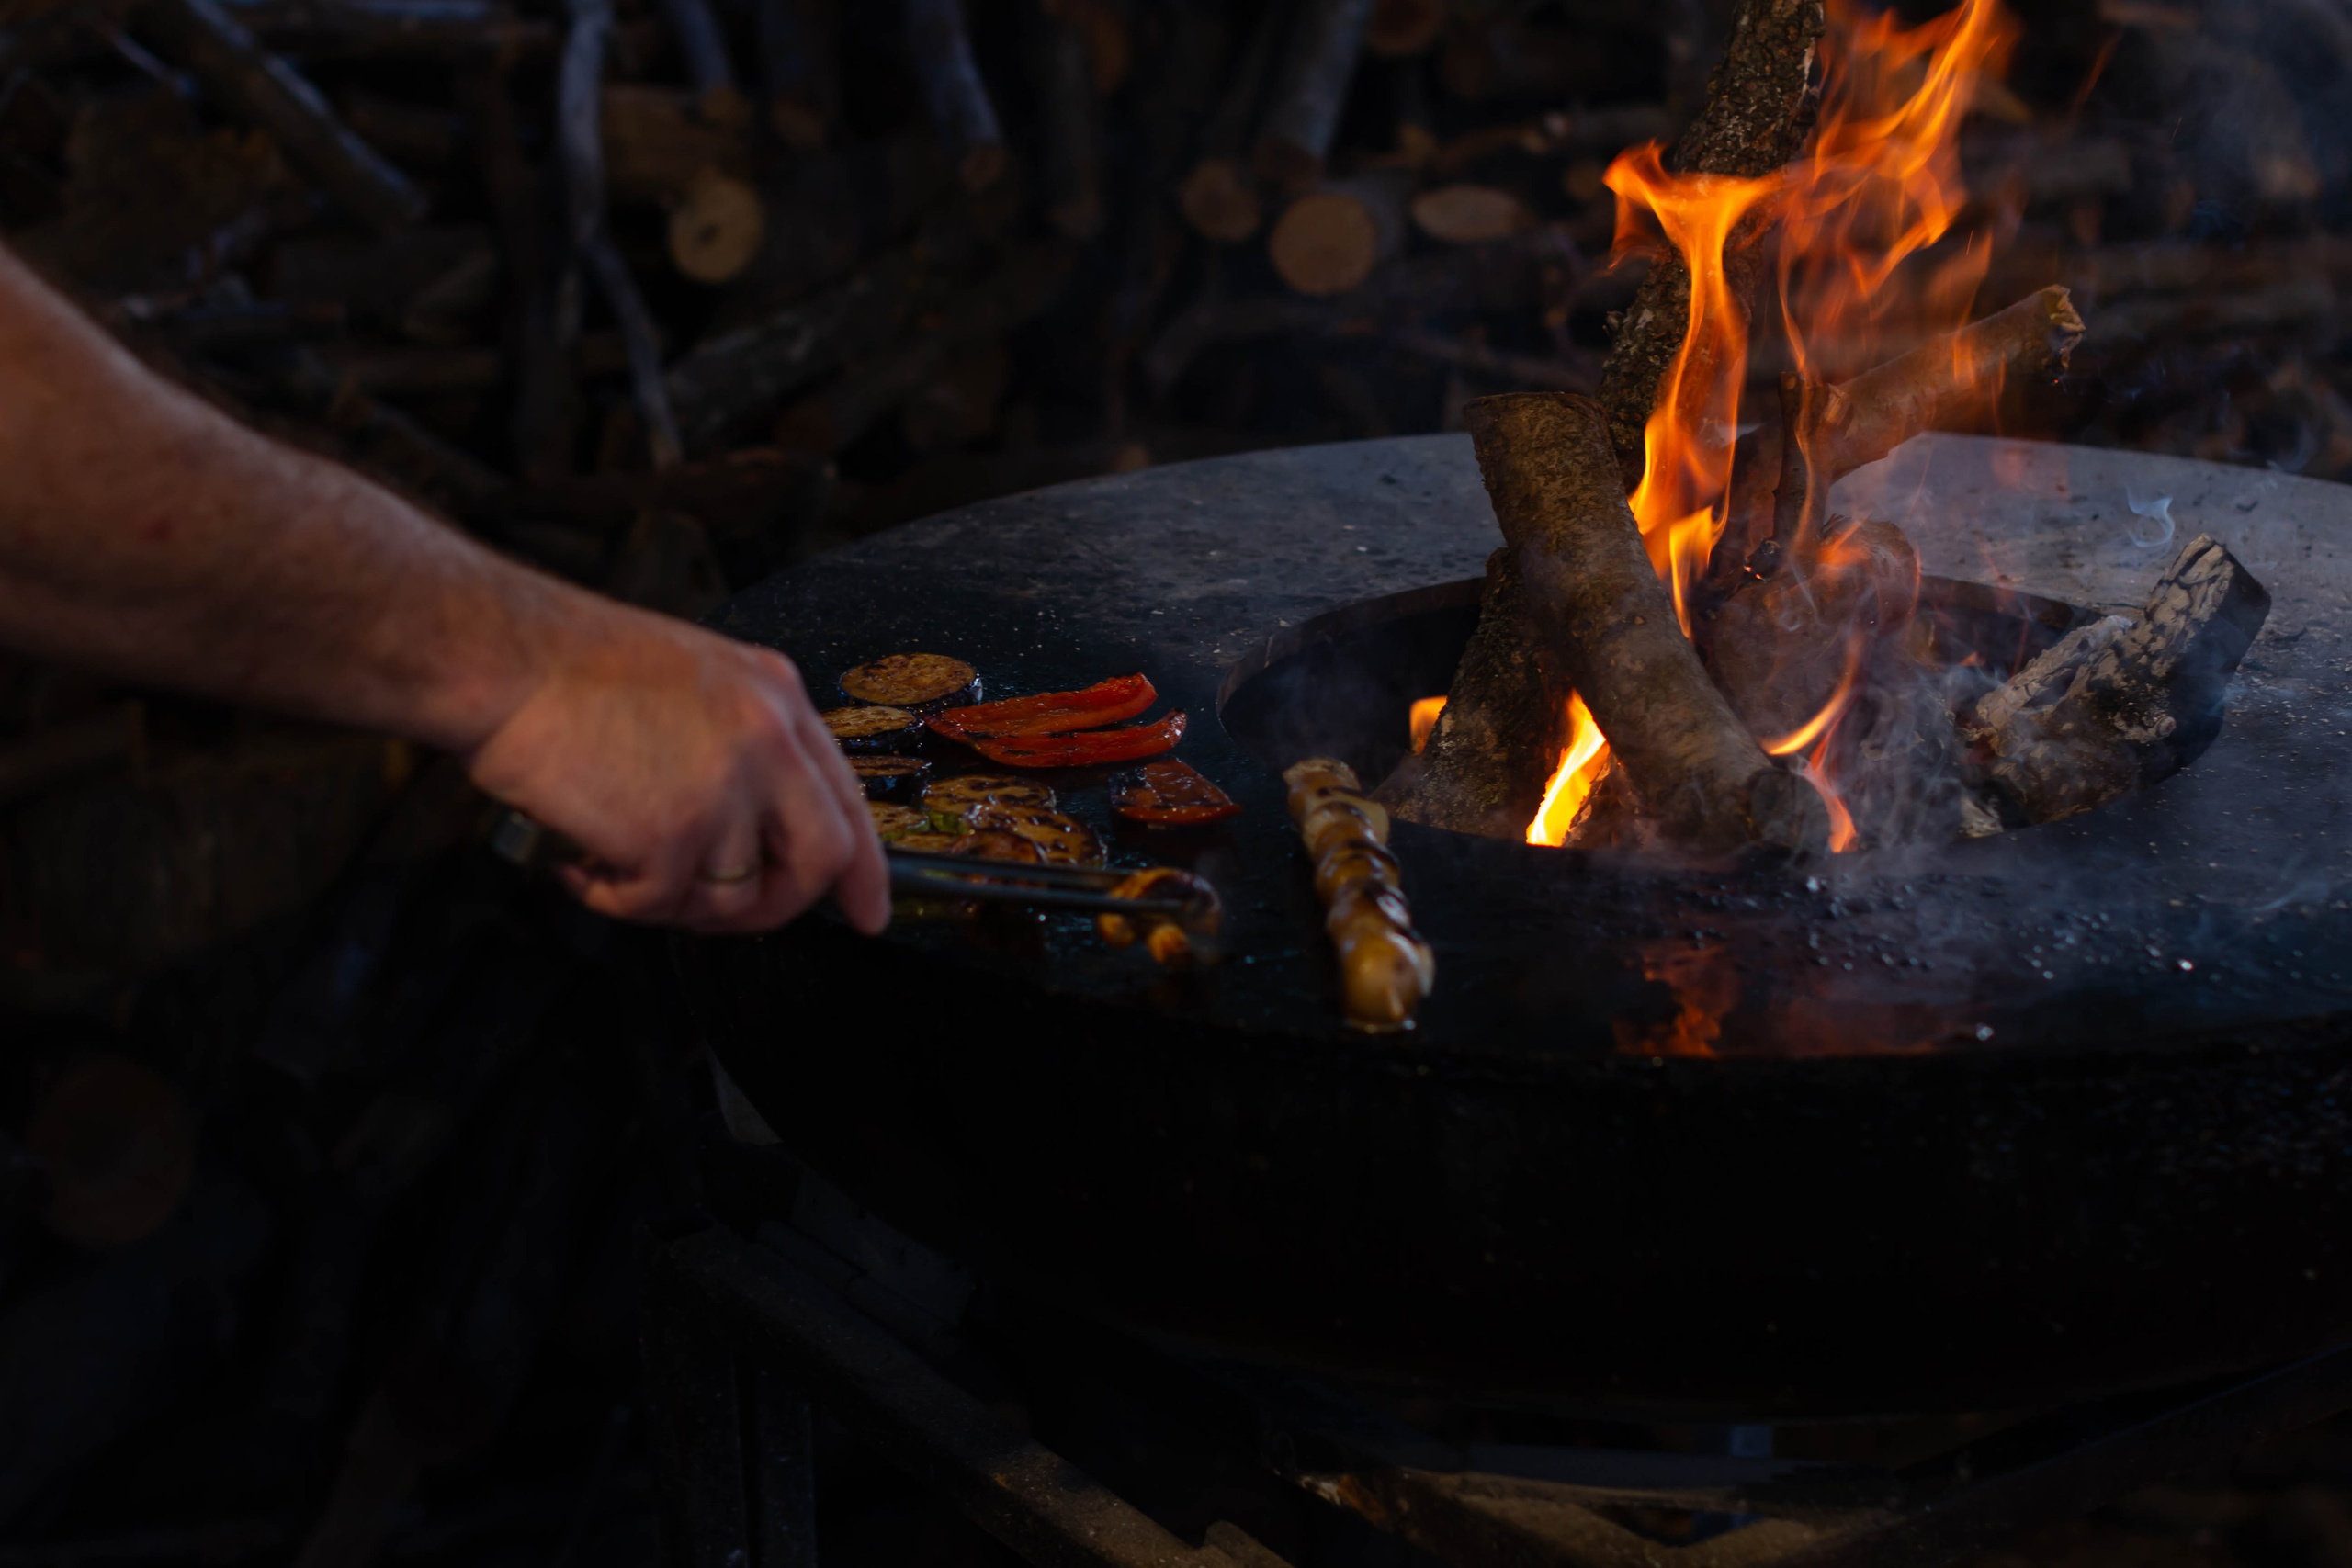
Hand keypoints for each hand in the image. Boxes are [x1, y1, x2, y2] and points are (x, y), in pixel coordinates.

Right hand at [462, 600, 888, 933]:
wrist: (503, 655)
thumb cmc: (573, 669)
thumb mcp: (696, 681)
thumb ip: (743, 744)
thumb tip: (759, 832)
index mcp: (777, 697)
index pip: (846, 801)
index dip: (863, 871)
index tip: (866, 914)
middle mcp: (766, 740)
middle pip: (817, 860)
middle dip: (780, 907)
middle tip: (729, 917)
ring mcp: (724, 786)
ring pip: (732, 897)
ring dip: (674, 903)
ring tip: (619, 868)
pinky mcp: (669, 831)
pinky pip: (659, 906)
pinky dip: (616, 901)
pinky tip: (582, 866)